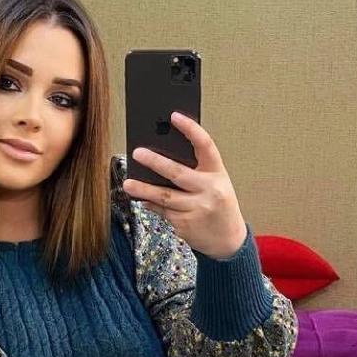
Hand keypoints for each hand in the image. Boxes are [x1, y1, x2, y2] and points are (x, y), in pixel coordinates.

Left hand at [123, 112, 246, 258]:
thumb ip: (196, 170)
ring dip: (143, 189)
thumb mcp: (216, 183)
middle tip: (137, 153)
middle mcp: (209, 190)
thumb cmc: (219, 204)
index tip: (175, 116)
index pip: (205, 145)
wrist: (228, 240)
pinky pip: (162, 211)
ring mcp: (196, 209)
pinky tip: (142, 200)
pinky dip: (151, 205)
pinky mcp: (184, 225)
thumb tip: (162, 153)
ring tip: (128, 183)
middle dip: (155, 162)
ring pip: (164, 196)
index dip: (191, 129)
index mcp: (218, 173)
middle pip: (178, 173)